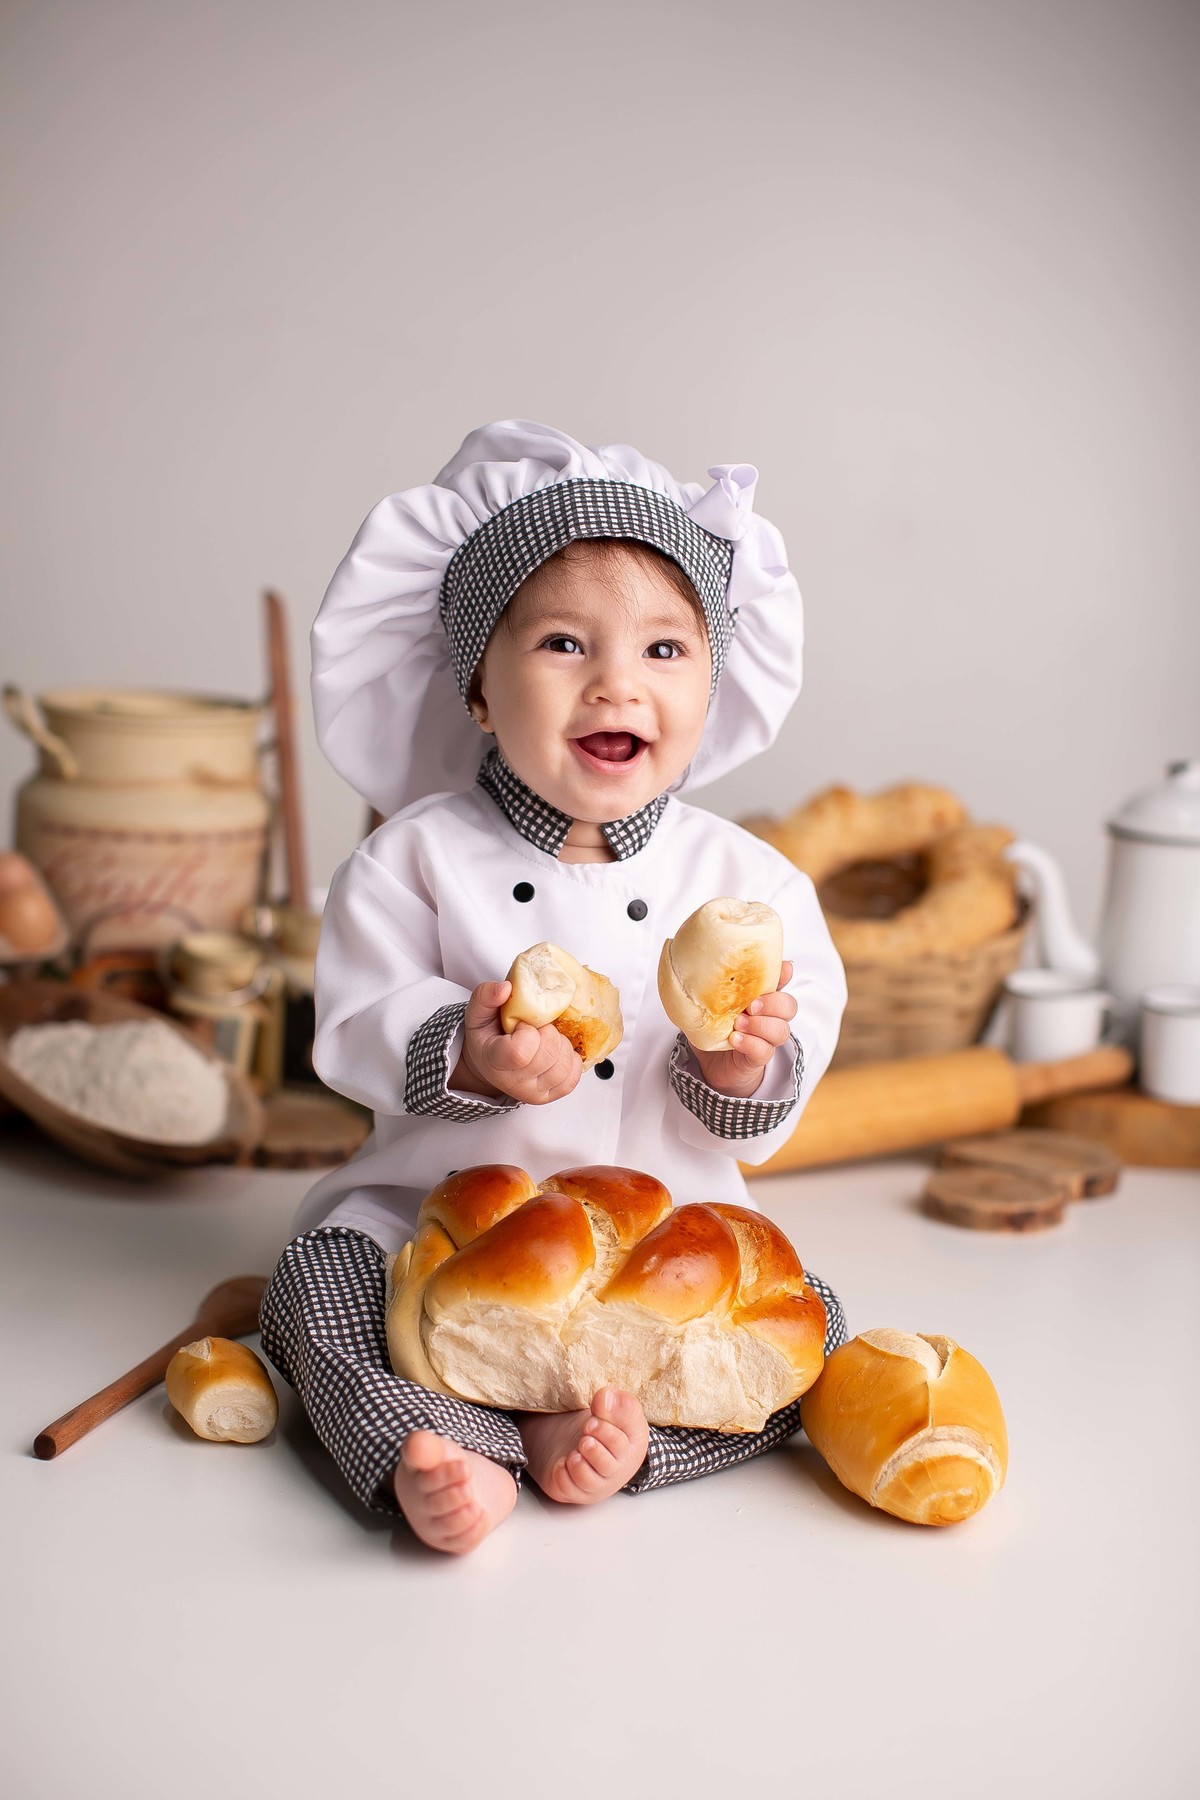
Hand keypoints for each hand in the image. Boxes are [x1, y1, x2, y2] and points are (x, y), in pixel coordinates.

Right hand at [454, 980, 583, 1105]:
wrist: (490, 1064)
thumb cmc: (487, 1038)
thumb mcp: (477, 1013)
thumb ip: (486, 996)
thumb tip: (507, 988)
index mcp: (494, 1062)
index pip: (521, 1053)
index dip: (529, 1032)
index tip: (522, 1025)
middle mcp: (515, 1083)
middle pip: (548, 1054)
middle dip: (548, 1033)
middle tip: (535, 1030)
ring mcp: (535, 1092)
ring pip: (564, 1065)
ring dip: (561, 1044)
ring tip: (545, 1040)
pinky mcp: (553, 1095)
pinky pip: (574, 1075)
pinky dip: (571, 1058)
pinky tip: (556, 1051)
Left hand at [689, 961, 796, 1098]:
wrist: (712, 1064)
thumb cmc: (714, 1030)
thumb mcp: (712, 1005)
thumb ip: (715, 990)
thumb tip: (701, 969)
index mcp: (760, 999)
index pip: (780, 983)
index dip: (784, 975)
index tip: (784, 969)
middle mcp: (769, 1017)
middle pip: (788, 1007)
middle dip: (773, 1003)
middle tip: (751, 1006)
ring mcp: (766, 1039)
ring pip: (781, 1030)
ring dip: (760, 1025)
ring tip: (738, 1024)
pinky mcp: (759, 1058)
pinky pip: (765, 1050)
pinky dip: (751, 1043)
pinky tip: (735, 1039)